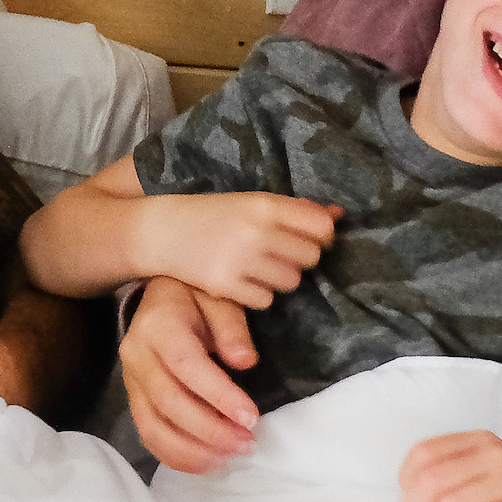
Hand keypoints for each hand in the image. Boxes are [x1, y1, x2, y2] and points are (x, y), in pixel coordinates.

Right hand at [120, 276, 261, 472]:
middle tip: (248, 443)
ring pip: (153, 426)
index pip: (186, 366)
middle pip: (168, 402)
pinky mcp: (133, 400)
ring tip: (230, 457)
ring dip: (193, 450)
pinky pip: (148, 435)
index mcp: (159, 325)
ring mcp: (131, 381)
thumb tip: (245, 361)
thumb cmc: (194, 297)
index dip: (219, 395)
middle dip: (211, 430)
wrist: (159, 299)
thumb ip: (231, 326)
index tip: (251, 417)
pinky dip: (176, 456)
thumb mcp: (217, 296)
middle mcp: (137, 355)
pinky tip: (208, 463)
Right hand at [147, 192, 337, 309]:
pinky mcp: (227, 286)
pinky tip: (241, 279)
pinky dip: (257, 293)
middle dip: (298, 258)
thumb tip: (339, 215)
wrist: (162, 231)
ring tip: (256, 266)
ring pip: (290, 282)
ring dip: (279, 278)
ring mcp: (242, 260)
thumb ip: (293, 210)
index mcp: (264, 204)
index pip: (321, 228)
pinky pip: (265, 299)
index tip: (306, 237)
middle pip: (310, 257)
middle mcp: (257, 232)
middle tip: (276, 253)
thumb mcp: (250, 201)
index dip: (319, 236)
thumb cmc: (211, 214)